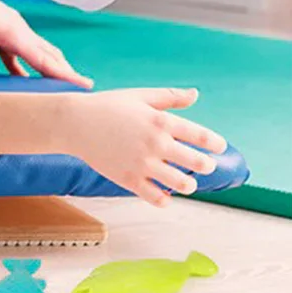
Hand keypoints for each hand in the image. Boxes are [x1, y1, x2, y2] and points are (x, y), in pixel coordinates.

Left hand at [0, 0, 92, 87]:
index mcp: (12, 31)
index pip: (44, 58)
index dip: (64, 75)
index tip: (85, 86)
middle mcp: (18, 27)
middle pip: (49, 52)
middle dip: (66, 71)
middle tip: (85, 89)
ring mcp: (12, 25)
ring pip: (38, 50)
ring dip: (49, 67)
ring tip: (60, 88)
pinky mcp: (2, 27)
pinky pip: (20, 50)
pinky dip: (27, 64)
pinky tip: (25, 80)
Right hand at [64, 87, 225, 207]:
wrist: (73, 122)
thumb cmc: (107, 105)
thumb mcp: (139, 95)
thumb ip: (169, 97)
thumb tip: (196, 94)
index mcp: (160, 121)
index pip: (202, 136)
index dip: (216, 143)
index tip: (218, 146)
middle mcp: (155, 143)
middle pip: (198, 163)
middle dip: (206, 165)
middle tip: (203, 164)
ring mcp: (142, 163)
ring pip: (182, 184)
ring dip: (189, 184)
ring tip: (184, 181)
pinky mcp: (129, 179)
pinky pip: (157, 198)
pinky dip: (165, 199)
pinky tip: (163, 192)